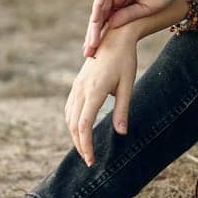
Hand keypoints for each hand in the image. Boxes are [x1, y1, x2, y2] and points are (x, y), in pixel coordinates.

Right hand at [65, 30, 138, 166]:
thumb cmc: (125, 60)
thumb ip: (122, 110)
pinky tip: (80, 130)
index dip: (86, 145)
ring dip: (75, 135)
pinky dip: (73, 123)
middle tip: (90, 160)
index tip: (92, 160)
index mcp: (94, 91)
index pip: (84, 126)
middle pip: (73, 125)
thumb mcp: (128, 85)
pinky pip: (70, 108)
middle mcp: (81, 89)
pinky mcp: (77, 83)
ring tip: (85, 149)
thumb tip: (121, 133)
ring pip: (69, 117)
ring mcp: (77, 86)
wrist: (114, 36)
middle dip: (80, 145)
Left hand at [83, 0, 191, 57]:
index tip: (97, 55)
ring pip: (99, 9)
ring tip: (92, 44)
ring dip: (94, 27)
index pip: (109, 23)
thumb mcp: (146, 8)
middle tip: (89, 54)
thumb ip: (128, 15)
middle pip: (101, 18)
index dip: (102, 38)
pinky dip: (98, 10)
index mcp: (126, 4)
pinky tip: (95, 24)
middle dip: (94, 36)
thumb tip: (111, 25)